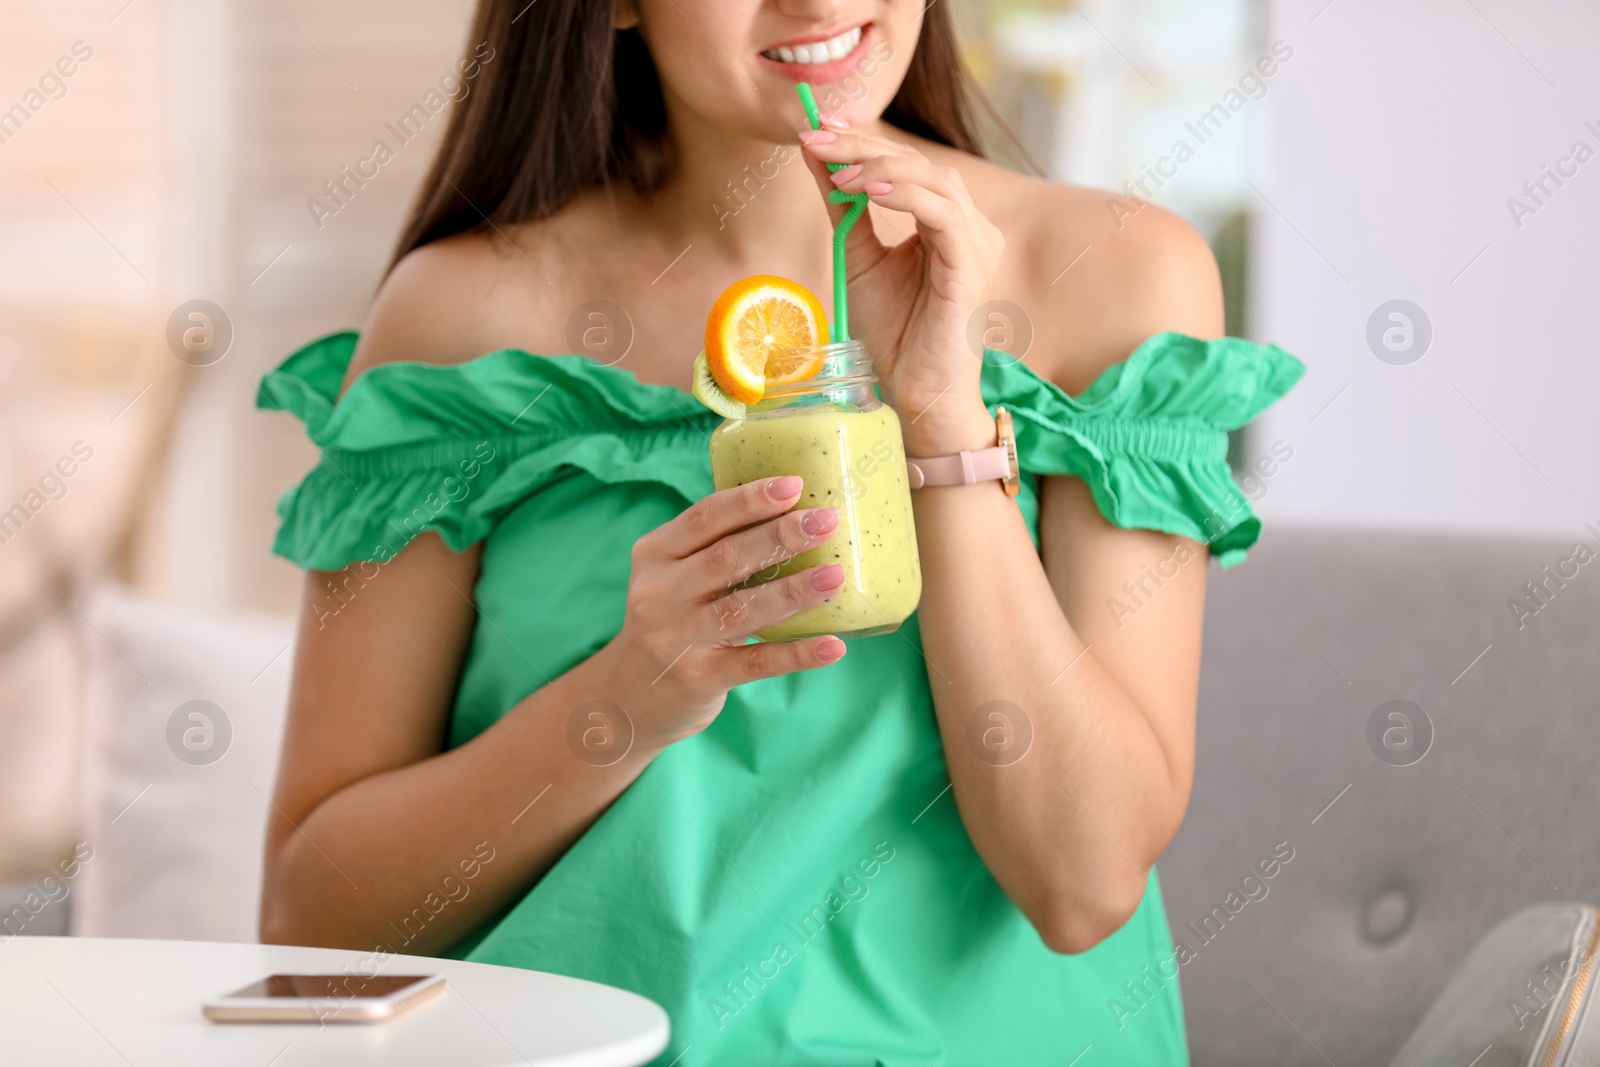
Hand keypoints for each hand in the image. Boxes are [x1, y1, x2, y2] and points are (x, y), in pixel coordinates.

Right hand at [608, 476, 847, 744]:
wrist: (628, 697)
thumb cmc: (671, 621)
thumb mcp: (673, 577)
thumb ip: (716, 548)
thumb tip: (796, 513)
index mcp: (655, 555)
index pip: (704, 518)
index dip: (750, 500)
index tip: (795, 486)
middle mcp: (660, 593)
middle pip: (725, 558)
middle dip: (780, 536)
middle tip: (827, 521)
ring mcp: (677, 638)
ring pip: (742, 609)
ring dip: (793, 591)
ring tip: (835, 576)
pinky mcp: (699, 679)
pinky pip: (755, 662)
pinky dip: (796, 654)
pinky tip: (833, 646)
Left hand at [798, 120, 1003, 451]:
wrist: (914, 392)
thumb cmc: (893, 334)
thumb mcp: (856, 257)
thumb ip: (843, 206)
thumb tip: (814, 154)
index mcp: (947, 222)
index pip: (907, 164)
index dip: (863, 139)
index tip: (818, 126)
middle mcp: (969, 227)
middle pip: (920, 164)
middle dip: (863, 145)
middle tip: (816, 137)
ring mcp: (976, 245)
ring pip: (935, 180)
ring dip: (882, 167)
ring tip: (838, 170)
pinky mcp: (972, 266)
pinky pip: (944, 215)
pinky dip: (905, 196)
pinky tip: (869, 190)